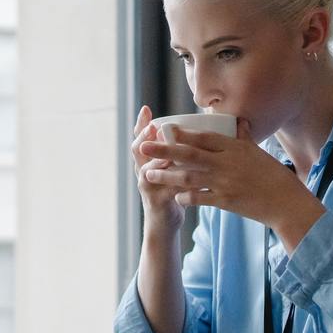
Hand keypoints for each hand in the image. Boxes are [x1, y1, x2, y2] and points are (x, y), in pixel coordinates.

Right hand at [130, 105, 185, 233]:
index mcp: (148, 160)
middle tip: (152, 127)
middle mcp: (144, 171)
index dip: (141, 124)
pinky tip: (188, 176)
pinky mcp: (157, 201)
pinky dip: (177, 182)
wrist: (165, 222)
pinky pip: (166, 189)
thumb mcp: (172, 169)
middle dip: (144, 137)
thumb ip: (178, 153)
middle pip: (138, 150)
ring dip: (158, 160)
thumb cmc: (173, 192)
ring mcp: (148, 186)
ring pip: (148, 170)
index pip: (141, 138)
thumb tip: (194, 129)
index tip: (146, 109)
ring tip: (166, 151)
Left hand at [138, 119, 326, 249]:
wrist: (287, 203)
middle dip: (164, 150)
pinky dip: (186, 197)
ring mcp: (225, 183)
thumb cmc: (275, 177)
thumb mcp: (259, 152)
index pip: (204, 137)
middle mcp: (227, 163)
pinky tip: (174, 196)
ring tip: (147, 174)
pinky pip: (200, 198)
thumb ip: (244, 138)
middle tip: (144, 147)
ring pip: (189, 178)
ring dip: (166, 176)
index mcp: (235, 148)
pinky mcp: (226, 202)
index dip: (183, 133)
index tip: (164, 129)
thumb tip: (239, 121)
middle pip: (190, 155)